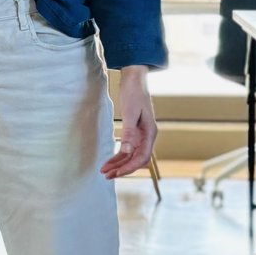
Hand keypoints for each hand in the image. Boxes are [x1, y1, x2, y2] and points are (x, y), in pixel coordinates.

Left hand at [103, 66, 155, 180]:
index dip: (129, 167)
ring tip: (105, 170)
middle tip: (106, 175)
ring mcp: (141, 134)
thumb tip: (125, 151)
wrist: (134, 79)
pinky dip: (118, 155)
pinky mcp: (134, 131)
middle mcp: (147, 136)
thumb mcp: (130, 113)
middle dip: (122, 168)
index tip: (116, 173)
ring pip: (130, 155)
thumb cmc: (134, 93)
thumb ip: (129, 133)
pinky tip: (110, 160)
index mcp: (150, 133)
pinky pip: (127, 147)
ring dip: (119, 163)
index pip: (142, 157)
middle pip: (136, 159)